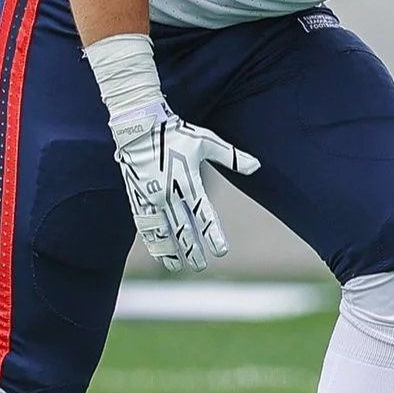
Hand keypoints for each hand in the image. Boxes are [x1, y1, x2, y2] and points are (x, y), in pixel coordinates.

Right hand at [109, 106, 258, 272]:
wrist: (139, 125)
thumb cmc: (176, 132)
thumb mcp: (207, 141)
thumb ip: (232, 157)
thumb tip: (257, 167)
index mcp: (187, 182)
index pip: (203, 215)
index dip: (212, 235)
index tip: (221, 251)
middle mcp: (168, 193)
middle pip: (181, 228)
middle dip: (191, 250)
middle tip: (201, 267)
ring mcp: (150, 197)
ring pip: (159, 231)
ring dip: (168, 250)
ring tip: (177, 266)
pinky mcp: (136, 196)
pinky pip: (143, 224)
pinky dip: (151, 239)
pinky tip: (157, 250)